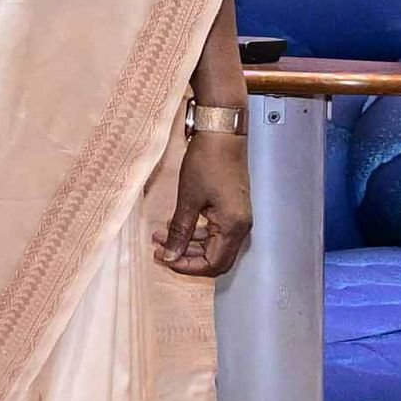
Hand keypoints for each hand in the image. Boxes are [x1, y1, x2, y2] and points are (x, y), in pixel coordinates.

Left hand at [158, 130, 251, 278]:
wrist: (222, 134)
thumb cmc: (206, 162)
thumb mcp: (188, 199)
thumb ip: (180, 231)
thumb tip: (170, 256)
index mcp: (233, 227)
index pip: (213, 264)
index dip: (187, 267)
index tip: (164, 258)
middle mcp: (241, 227)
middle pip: (215, 259)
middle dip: (186, 258)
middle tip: (160, 251)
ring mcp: (238, 218)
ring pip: (213, 245)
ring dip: (187, 244)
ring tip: (160, 236)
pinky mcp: (233, 209)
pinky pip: (215, 231)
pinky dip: (195, 232)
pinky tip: (175, 225)